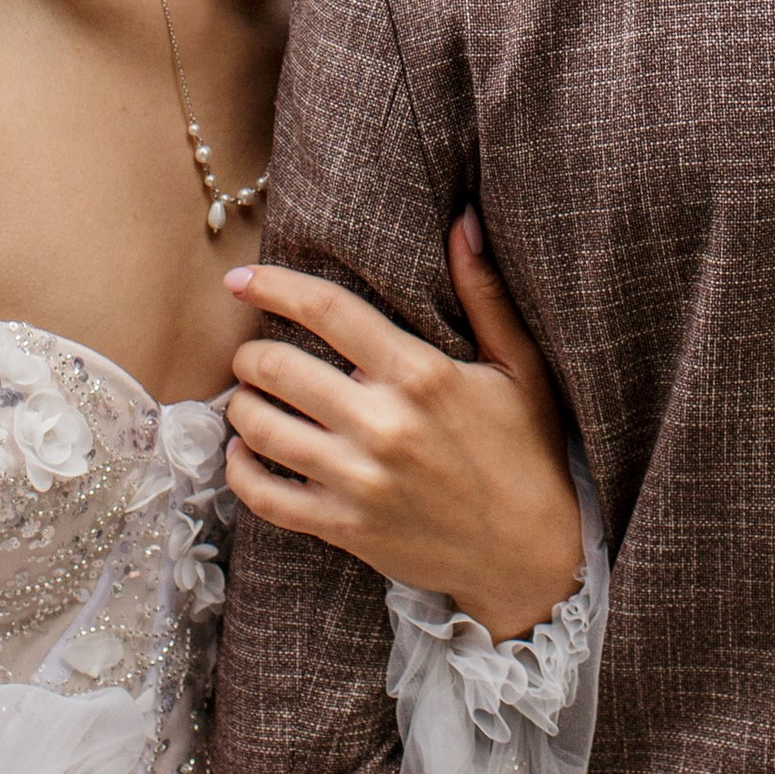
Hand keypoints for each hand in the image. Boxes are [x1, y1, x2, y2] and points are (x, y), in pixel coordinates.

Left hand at [224, 218, 585, 642]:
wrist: (534, 553)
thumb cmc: (527, 452)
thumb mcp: (518, 367)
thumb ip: (483, 292)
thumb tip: (463, 220)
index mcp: (421, 375)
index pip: (328, 311)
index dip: (275, 287)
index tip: (242, 279)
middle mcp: (383, 425)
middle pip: (279, 368)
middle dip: (250, 352)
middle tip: (251, 351)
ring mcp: (359, 481)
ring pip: (262, 429)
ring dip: (242, 405)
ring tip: (249, 397)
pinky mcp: (345, 528)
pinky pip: (265, 497)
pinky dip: (240, 471)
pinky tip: (243, 454)